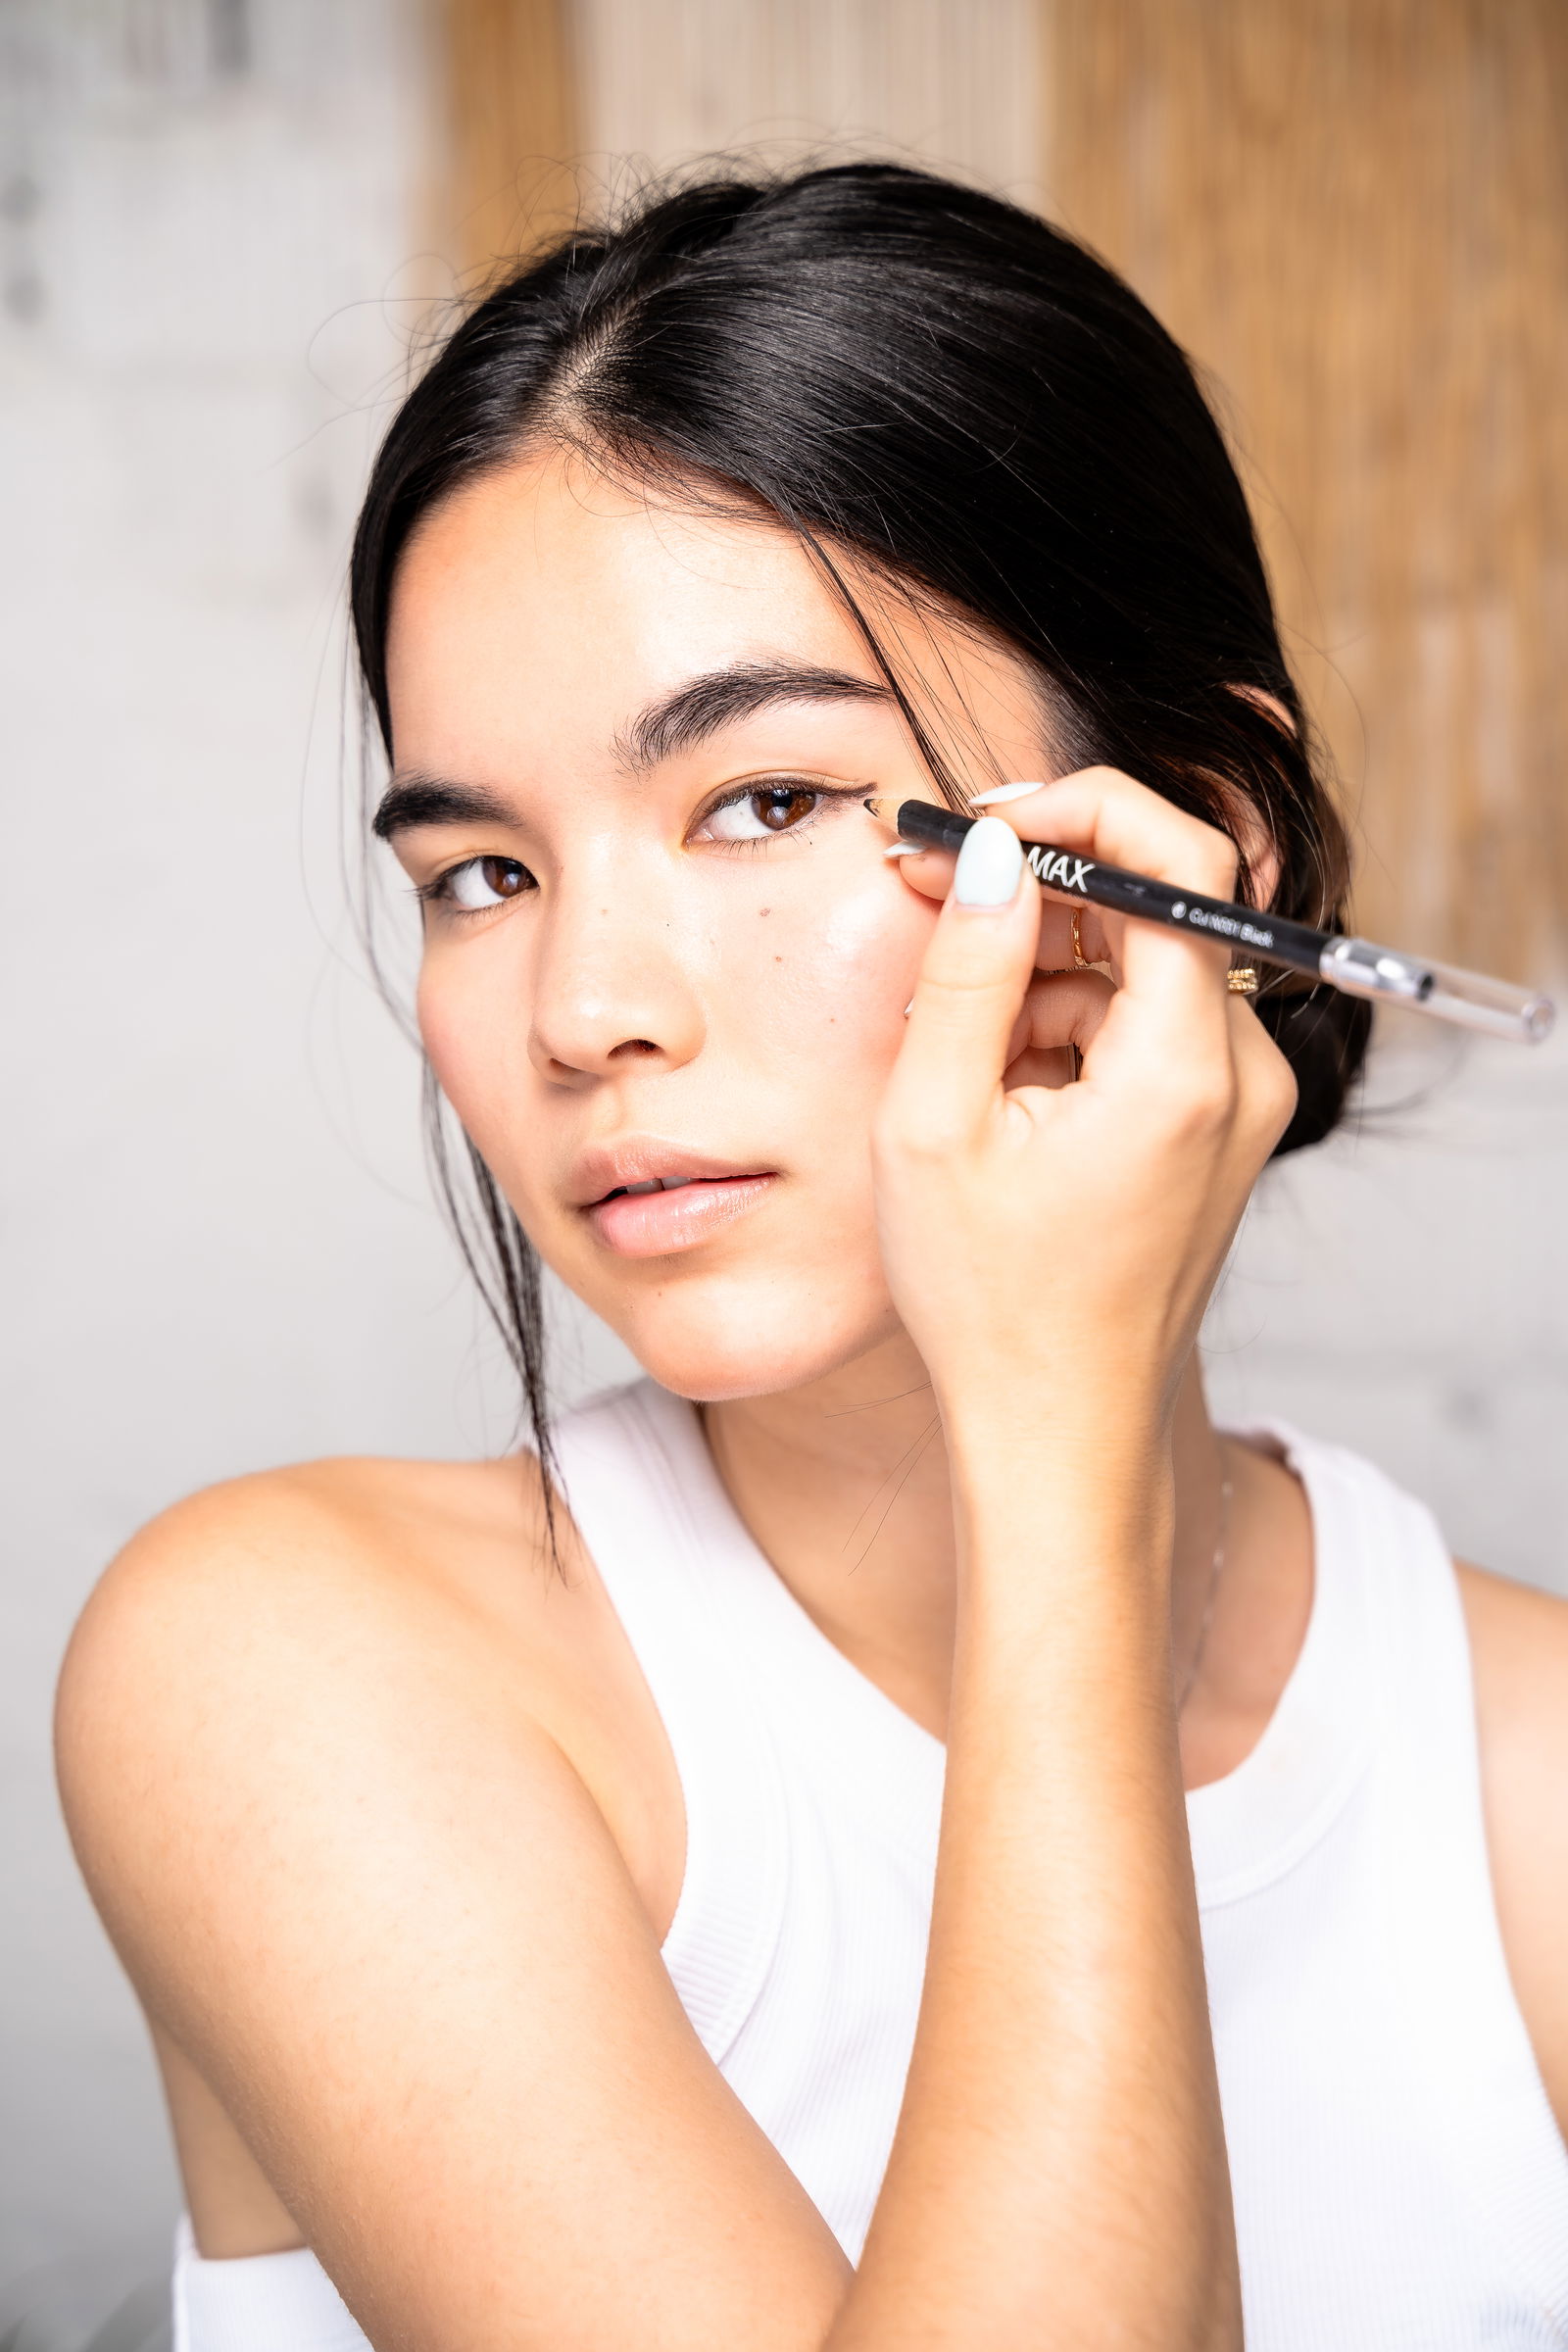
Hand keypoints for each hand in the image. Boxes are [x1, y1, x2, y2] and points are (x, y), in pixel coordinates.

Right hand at [871, 769, 1297, 1443]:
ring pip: (1145, 970)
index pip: (1176, 866)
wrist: (1056, 1432)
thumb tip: (994, 853)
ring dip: (1047, 969)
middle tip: (936, 897)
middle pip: (1159, 912)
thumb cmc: (989, 1304)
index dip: (1079, 814)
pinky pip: (1148, 1029)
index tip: (986, 824)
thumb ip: (968, 972)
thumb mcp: (936, 1126)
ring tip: (954, 1041)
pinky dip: (1072, 1026)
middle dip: (1044, 891)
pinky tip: (998, 1084)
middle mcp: (1241, 1077)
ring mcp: (1239, 1107)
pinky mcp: (1216, 1130)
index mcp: (1185, 1069)